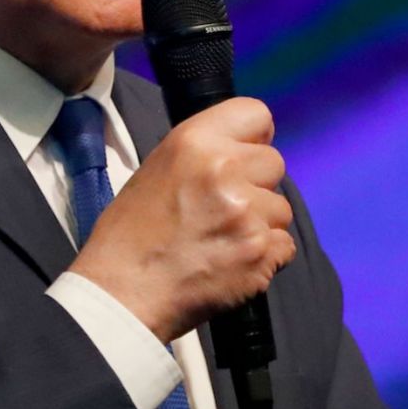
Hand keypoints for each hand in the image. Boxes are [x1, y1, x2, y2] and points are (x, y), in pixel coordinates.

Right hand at [69, 97, 296, 342]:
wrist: (122, 294)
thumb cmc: (129, 236)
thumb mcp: (156, 169)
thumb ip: (203, 155)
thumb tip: (239, 153)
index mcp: (194, 141)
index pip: (256, 114)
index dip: (254, 137)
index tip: (245, 155)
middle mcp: (225, 170)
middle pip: (275, 164)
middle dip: (258, 185)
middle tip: (226, 208)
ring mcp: (247, 213)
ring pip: (281, 209)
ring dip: (261, 224)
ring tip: (222, 241)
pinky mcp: (260, 252)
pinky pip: (285, 246)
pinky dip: (265, 257)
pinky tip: (232, 263)